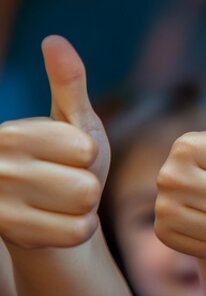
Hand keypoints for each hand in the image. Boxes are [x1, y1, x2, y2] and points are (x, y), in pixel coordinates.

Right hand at [0, 36, 109, 248]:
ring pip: (82, 208)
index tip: (69, 158)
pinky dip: (80, 229)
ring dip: (84, 208)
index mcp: (13, 134)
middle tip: (65, 183)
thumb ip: (68, 83)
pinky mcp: (15, 236)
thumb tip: (54, 41)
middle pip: (85, 182)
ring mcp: (2, 206)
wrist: (46, 213)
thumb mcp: (72, 121)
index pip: (85, 149)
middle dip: (88, 184)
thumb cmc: (65, 162)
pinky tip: (61, 222)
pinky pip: (77, 233)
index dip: (88, 155)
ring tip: (62, 202)